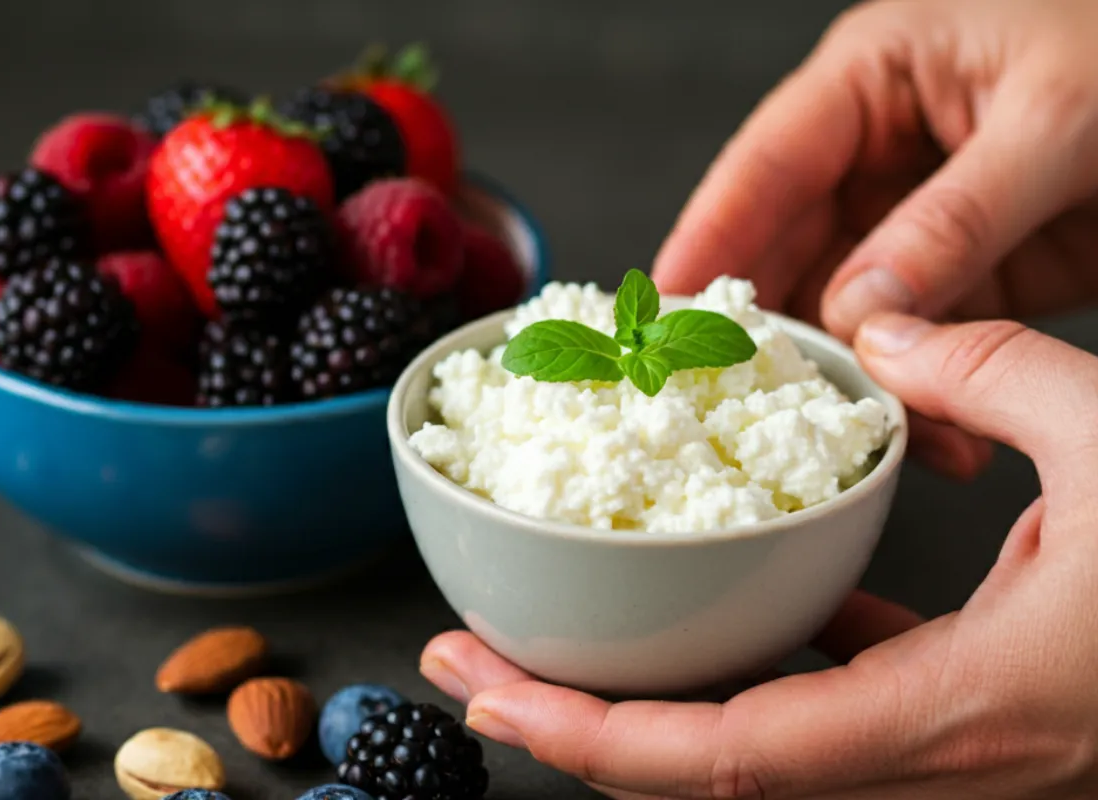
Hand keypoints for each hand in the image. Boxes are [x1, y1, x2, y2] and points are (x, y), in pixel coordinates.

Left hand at [421, 316, 1097, 798]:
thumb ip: (992, 375)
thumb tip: (892, 327)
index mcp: (961, 715)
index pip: (731, 758)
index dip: (598, 742)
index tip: (494, 699)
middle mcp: (936, 755)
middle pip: (712, 768)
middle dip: (579, 726)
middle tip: (472, 663)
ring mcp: (949, 745)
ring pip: (757, 740)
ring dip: (648, 697)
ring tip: (555, 644)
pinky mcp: (969, 713)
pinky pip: (828, 698)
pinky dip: (754, 663)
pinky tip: (722, 612)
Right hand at [650, 0, 1097, 478]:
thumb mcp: (1055, 122)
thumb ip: (952, 219)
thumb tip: (864, 311)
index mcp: (874, 78)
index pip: (765, 163)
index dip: (710, 237)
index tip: (664, 307)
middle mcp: (878, 148)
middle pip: (795, 247)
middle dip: (785, 327)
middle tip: (757, 399)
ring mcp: (917, 214)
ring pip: (852, 306)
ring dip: (862, 372)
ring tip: (875, 426)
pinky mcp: (965, 268)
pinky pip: (917, 335)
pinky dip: (921, 388)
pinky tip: (935, 432)